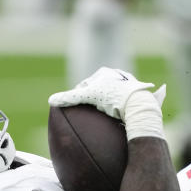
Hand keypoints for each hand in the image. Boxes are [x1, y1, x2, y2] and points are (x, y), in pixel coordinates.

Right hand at [48, 67, 165, 139]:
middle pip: (102, 88)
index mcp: (106, 73)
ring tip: (105, 115)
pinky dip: (124, 108)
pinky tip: (123, 117)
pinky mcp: (140, 96)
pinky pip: (128, 103)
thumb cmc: (114, 98)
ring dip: (110, 102)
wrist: (140, 104)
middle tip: (91, 111)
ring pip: (115, 94)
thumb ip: (70, 98)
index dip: (81, 94)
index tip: (78, 105)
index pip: (87, 84)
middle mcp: (119, 76)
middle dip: (96, 98)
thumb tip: (50, 100)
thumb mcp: (89, 97)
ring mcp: (131, 85)